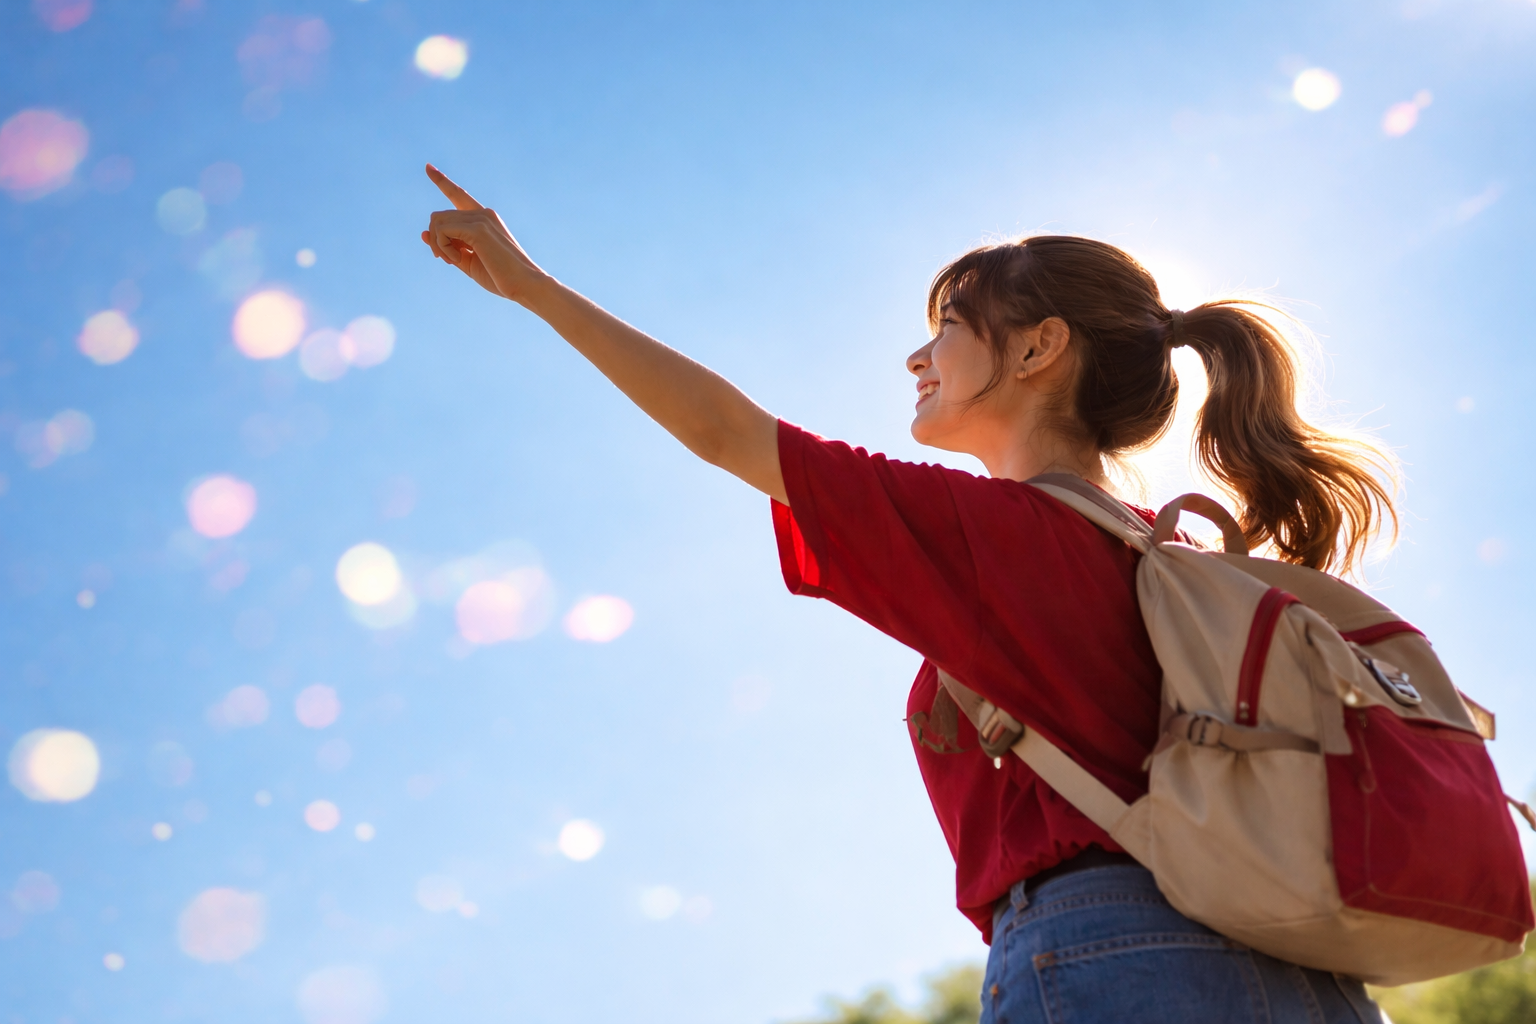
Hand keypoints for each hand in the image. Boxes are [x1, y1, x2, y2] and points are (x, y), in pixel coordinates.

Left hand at [420, 164, 545, 301]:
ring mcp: (481, 218)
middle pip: (439, 216)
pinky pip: (442, 230)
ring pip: (438, 221)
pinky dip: (442, 247)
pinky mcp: (478, 228)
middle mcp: (483, 213)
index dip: (442, 181)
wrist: (525, 285)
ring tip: (454, 261)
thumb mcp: (469, 261)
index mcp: (484, 219)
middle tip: (446, 260)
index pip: (458, 195)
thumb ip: (448, 248)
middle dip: (435, 240)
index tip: (428, 167)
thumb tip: (423, 233)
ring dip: (438, 244)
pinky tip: (456, 259)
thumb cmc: (501, 277)